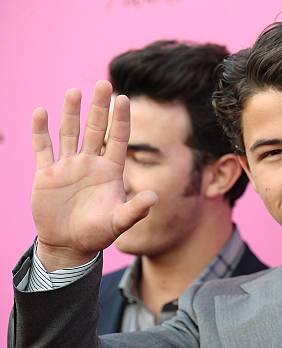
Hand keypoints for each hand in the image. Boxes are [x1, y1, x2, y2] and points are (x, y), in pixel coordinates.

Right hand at [31, 81, 157, 269]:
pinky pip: (43, 147)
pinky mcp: (46, 173)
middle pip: (95, 129)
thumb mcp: (119, 222)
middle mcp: (90, 163)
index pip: (118, 139)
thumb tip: (154, 196)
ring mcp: (68, 166)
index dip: (121, 120)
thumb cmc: (98, 233)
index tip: (124, 98)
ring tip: (74, 92)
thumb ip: (135, 209)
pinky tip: (40, 112)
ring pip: (69, 133)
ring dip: (71, 113)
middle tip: (102, 83)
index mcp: (110, 171)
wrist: (69, 245)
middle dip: (98, 107)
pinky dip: (40, 131)